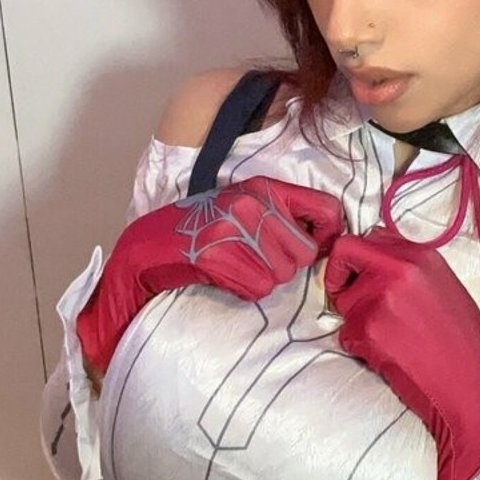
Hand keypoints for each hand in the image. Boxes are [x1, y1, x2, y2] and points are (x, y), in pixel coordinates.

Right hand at [77, 176, 343, 376]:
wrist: (149, 244)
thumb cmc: (200, 229)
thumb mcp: (243, 208)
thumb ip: (280, 217)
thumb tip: (321, 241)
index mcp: (265, 189)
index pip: (326, 209)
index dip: (329, 233)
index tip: (316, 247)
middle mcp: (254, 206)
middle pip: (303, 254)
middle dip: (285, 266)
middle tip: (257, 262)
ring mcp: (235, 231)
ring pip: (281, 276)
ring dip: (262, 280)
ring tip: (235, 267)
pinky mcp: (219, 257)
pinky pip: (257, 289)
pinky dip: (243, 290)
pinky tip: (222, 277)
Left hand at [324, 227, 479, 479]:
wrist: (470, 385)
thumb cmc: (462, 344)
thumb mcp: (443, 289)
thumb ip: (409, 271)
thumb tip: (376, 266)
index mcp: (422, 256)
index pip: (368, 237)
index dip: (357, 258)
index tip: (356, 275)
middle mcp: (399, 268)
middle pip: (344, 253)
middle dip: (339, 277)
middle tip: (353, 304)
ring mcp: (381, 296)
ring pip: (343, 302)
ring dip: (356, 322)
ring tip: (391, 340)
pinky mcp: (368, 328)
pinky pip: (346, 334)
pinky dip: (360, 348)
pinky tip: (390, 355)